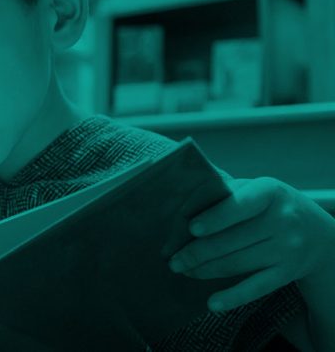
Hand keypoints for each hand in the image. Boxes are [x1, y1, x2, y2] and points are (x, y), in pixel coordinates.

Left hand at [168, 177, 334, 311]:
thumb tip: (183, 200)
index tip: (191, 229)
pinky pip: (256, 287)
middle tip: (173, 260)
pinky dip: (233, 297)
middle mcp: (282, 220)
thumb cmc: (271, 206)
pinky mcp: (287, 273)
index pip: (239, 205)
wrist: (320, 235)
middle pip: (231, 240)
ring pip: (237, 263)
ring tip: (183, 270)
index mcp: (269, 192)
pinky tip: (212, 304)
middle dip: (196, 252)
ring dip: (204, 270)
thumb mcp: (255, 189)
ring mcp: (287, 248)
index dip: (215, 217)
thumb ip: (224, 190)